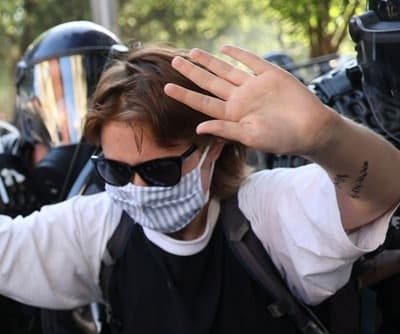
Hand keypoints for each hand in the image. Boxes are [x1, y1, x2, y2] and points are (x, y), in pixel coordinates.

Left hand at [164, 45, 339, 157]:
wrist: (312, 129)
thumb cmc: (281, 139)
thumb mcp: (250, 137)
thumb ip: (225, 130)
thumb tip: (199, 128)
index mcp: (231, 115)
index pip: (202, 102)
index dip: (184, 95)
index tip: (166, 88)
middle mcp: (239, 99)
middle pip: (210, 82)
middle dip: (192, 72)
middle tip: (174, 61)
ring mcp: (254, 86)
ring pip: (226, 70)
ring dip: (209, 61)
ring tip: (192, 53)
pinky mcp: (271, 75)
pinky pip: (251, 62)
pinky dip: (238, 54)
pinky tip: (224, 48)